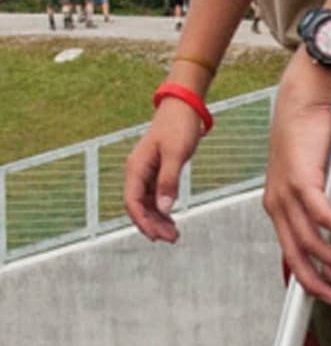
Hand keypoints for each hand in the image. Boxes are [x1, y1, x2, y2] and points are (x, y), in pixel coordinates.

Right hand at [123, 104, 207, 243]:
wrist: (183, 107)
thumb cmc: (179, 126)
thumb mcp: (177, 154)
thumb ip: (169, 181)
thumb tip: (164, 208)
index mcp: (136, 167)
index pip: (132, 202)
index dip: (143, 222)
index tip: (157, 236)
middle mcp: (136, 171)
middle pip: (138, 206)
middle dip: (152, 225)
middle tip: (171, 239)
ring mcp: (145, 172)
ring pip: (146, 203)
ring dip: (157, 220)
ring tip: (173, 234)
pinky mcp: (156, 171)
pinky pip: (154, 196)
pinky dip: (161, 209)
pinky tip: (171, 219)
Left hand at [262, 53, 330, 301]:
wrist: (302, 103)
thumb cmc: (309, 136)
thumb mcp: (317, 177)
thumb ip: (326, 203)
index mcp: (277, 205)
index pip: (289, 248)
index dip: (302, 274)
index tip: (318, 292)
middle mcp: (277, 203)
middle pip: (294, 252)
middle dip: (313, 279)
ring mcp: (287, 194)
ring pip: (310, 239)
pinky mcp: (303, 181)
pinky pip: (324, 215)